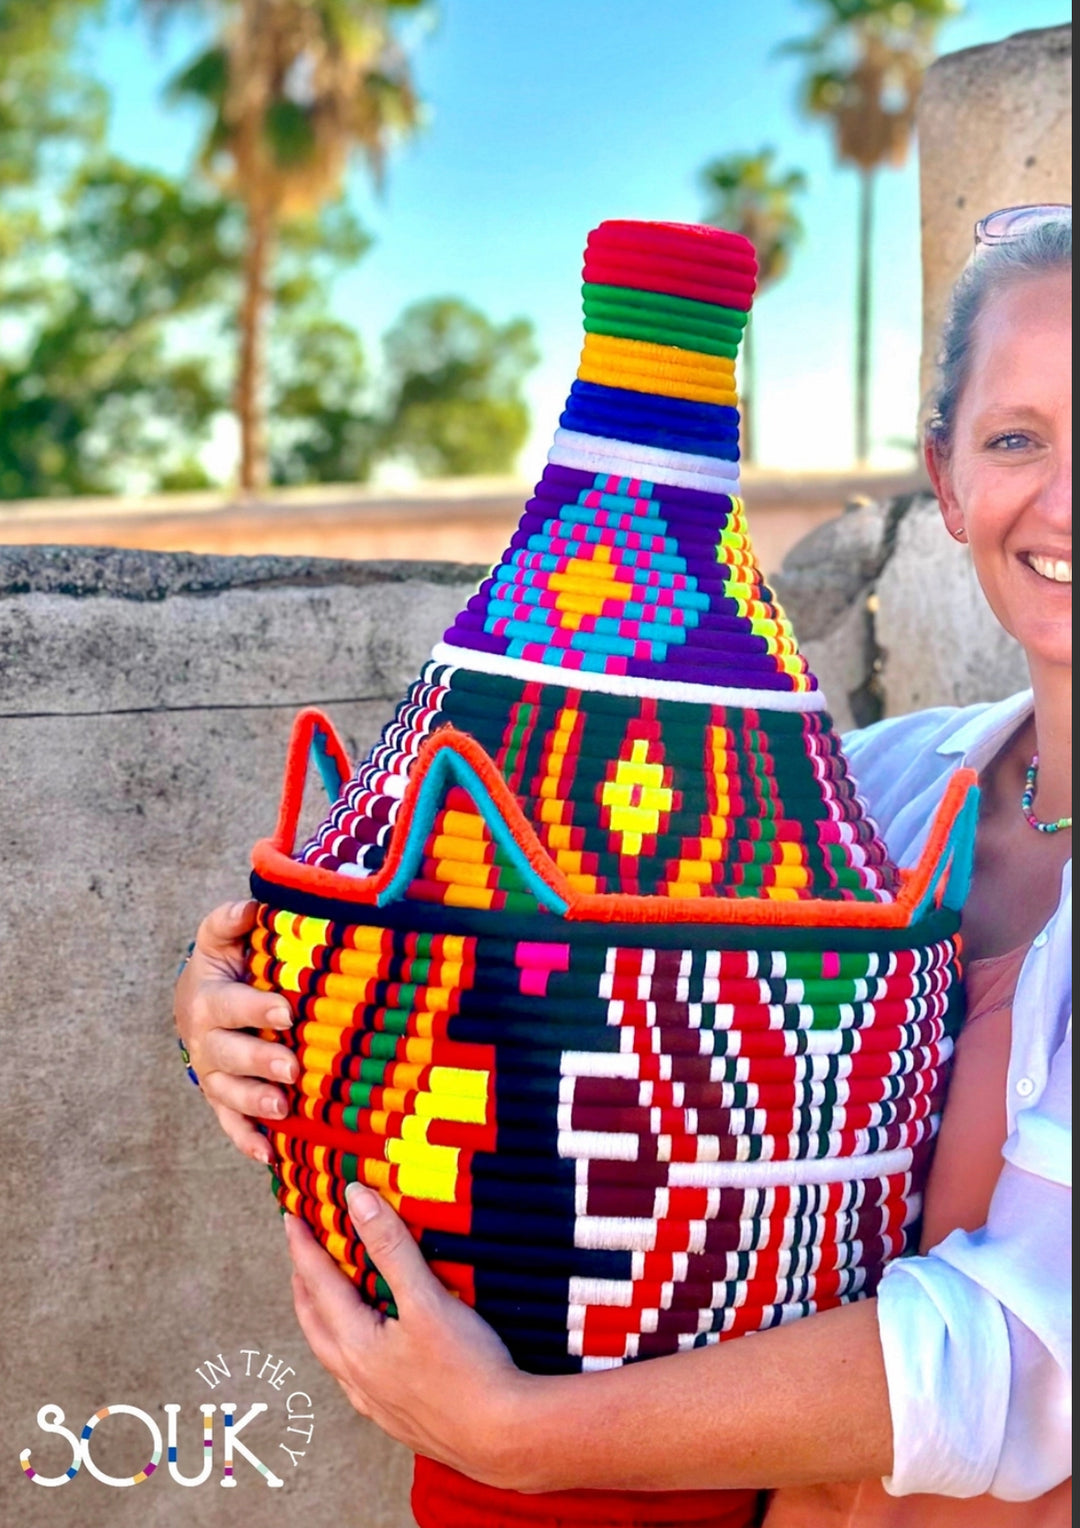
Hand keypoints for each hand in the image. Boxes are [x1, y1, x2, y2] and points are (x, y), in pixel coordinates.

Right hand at [174, 899, 297, 1164]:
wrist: (201, 1001)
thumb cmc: (226, 965)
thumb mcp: (223, 937)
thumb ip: (232, 921)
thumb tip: (251, 907)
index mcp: (209, 1000)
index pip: (230, 1005)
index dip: (256, 1008)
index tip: (288, 1010)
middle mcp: (206, 1042)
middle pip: (228, 1056)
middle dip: (259, 1062)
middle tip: (292, 1066)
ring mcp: (214, 1075)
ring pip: (227, 1095)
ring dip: (254, 1104)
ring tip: (283, 1108)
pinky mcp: (224, 1100)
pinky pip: (230, 1125)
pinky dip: (246, 1141)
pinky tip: (270, 1156)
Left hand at [285, 1187, 530, 1486]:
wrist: (501, 1436)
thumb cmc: (466, 1366)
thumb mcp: (426, 1298)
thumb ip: (390, 1247)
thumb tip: (355, 1198)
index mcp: (355, 1343)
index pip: (319, 1283)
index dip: (304, 1247)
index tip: (290, 1217)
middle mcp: (355, 1376)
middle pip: (314, 1322)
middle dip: (303, 1284)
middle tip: (301, 1254)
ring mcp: (374, 1402)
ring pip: (332, 1354)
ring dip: (323, 1319)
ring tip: (326, 1298)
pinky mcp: (397, 1419)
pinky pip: (355, 1380)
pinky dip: (347, 1352)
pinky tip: (364, 1355)